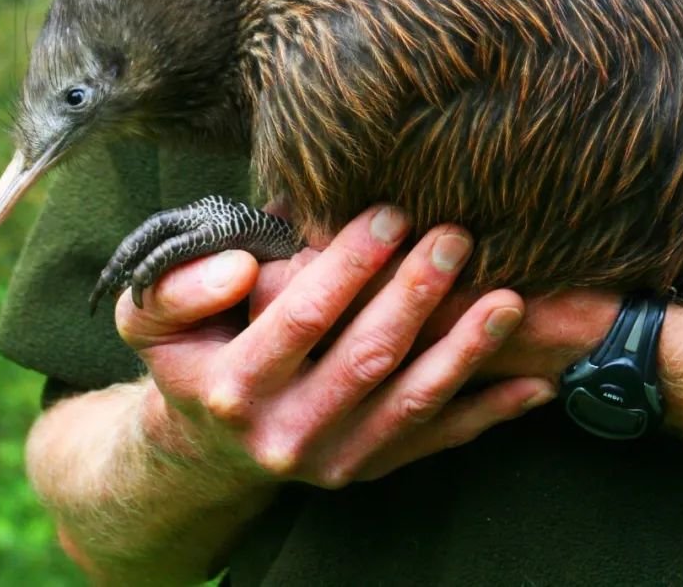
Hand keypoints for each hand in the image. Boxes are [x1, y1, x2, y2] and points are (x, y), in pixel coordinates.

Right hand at [116, 206, 553, 489]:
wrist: (206, 445)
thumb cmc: (188, 356)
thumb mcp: (146, 318)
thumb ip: (176, 287)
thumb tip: (241, 267)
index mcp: (231, 387)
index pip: (302, 319)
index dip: (349, 266)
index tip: (389, 212)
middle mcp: (285, 434)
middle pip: (367, 358)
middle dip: (416, 294)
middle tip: (456, 235)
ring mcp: (333, 460)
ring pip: (411, 403)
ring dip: (465, 351)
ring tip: (509, 300)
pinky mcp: (368, 470)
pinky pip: (434, 441)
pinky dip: (487, 413)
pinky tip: (535, 383)